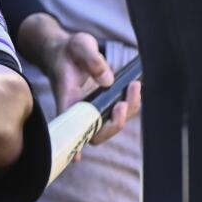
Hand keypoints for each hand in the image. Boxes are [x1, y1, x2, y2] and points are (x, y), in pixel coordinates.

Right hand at [38, 27, 140, 150]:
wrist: (66, 50)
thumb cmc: (68, 50)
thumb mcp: (78, 45)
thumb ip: (91, 59)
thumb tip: (108, 80)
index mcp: (67, 98)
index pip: (71, 126)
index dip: (74, 145)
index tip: (79, 155)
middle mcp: (79, 109)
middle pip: (96, 132)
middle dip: (114, 123)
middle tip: (123, 102)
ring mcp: (93, 108)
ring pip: (111, 123)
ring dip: (128, 111)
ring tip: (134, 86)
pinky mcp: (104, 103)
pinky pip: (119, 113)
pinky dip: (130, 105)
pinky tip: (135, 88)